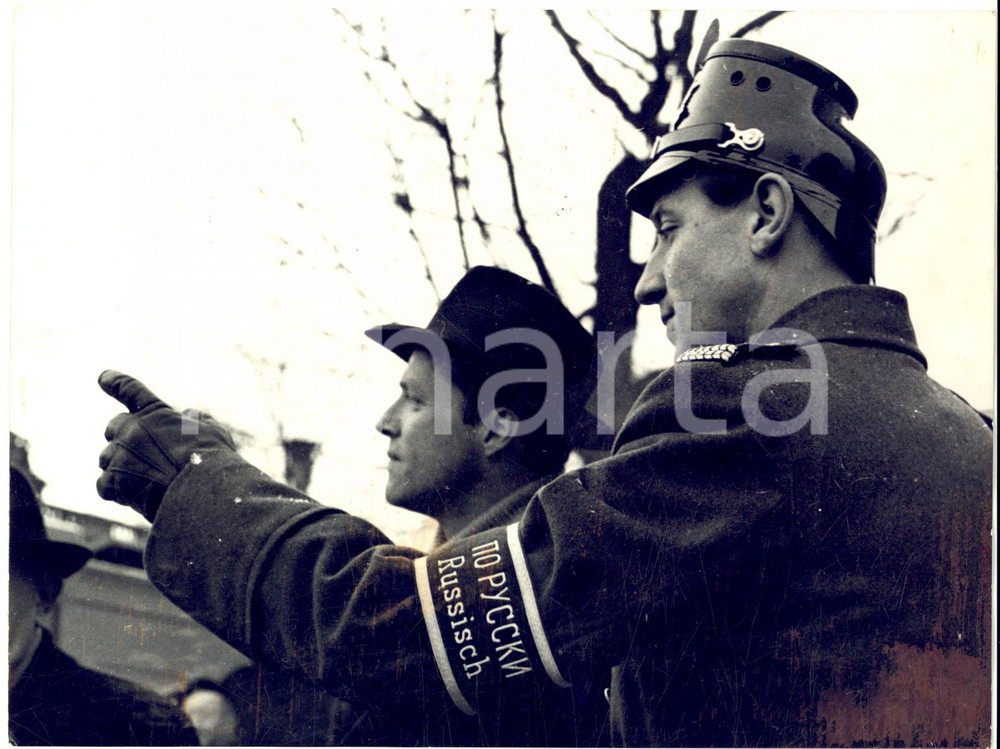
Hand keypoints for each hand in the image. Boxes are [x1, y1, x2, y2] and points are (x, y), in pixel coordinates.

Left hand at [97, 370, 235, 520]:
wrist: (199, 492)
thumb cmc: (213, 462)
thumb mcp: (215, 433)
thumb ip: (201, 421)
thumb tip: (191, 414)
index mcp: (156, 413)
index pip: (130, 390)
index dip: (116, 382)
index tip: (103, 377)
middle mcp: (132, 429)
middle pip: (113, 427)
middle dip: (122, 437)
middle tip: (141, 455)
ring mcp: (119, 454)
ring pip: (107, 458)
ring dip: (120, 467)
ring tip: (146, 482)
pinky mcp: (112, 480)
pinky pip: (103, 484)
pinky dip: (115, 491)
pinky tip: (134, 497)